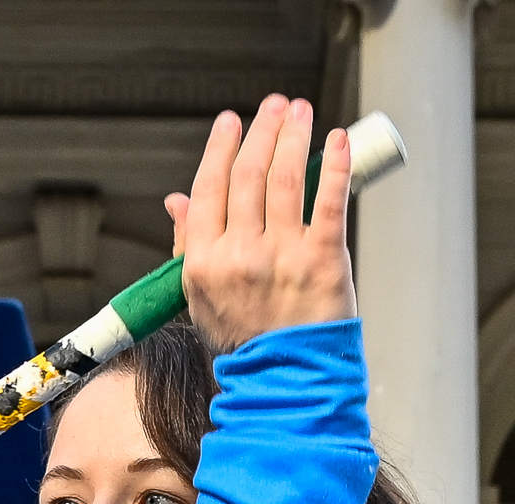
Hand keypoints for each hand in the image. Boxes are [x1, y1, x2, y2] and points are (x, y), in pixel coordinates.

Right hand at [163, 96, 355, 354]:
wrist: (283, 388)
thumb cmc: (242, 344)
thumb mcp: (201, 299)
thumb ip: (189, 245)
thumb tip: (176, 201)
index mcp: (204, 262)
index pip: (209, 188)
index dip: (221, 148)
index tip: (232, 121)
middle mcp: (240, 255)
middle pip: (249, 175)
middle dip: (262, 131)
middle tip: (275, 105)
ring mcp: (282, 258)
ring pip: (286, 179)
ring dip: (294, 135)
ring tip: (300, 111)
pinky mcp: (323, 263)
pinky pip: (329, 203)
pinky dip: (335, 166)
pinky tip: (338, 140)